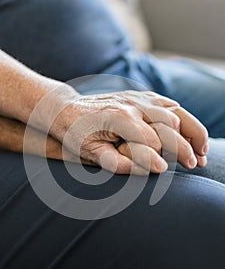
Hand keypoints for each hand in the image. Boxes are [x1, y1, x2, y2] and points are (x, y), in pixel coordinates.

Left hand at [53, 91, 207, 174]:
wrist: (65, 110)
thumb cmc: (76, 134)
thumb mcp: (90, 153)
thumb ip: (121, 163)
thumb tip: (157, 167)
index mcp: (120, 119)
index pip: (153, 142)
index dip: (164, 159)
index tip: (170, 172)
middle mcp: (132, 105)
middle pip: (170, 125)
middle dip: (186, 147)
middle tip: (195, 165)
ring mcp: (137, 97)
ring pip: (175, 112)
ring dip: (192, 130)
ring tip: (202, 150)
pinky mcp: (139, 95)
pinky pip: (168, 103)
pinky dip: (183, 117)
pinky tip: (189, 131)